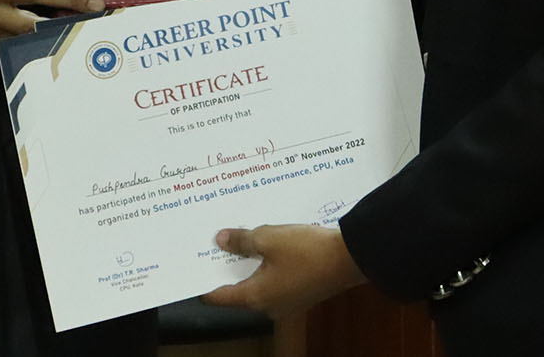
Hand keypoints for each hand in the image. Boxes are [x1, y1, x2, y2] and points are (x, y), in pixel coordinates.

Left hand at [203, 224, 365, 315]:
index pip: (217, 296)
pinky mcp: (299, 292)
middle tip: (213, 242)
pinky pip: (274, 280)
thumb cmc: (307, 251)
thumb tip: (221, 241)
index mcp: (255, 297)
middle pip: (237, 289)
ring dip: (247, 262)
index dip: (203, 280)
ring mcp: (285, 301)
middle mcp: (268, 306)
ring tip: (238, 237)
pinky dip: (265, 264)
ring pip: (257, 282)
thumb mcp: (269, 238)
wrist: (350, 258)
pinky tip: (266, 244)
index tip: (192, 264)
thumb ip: (241, 241)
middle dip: (226, 265)